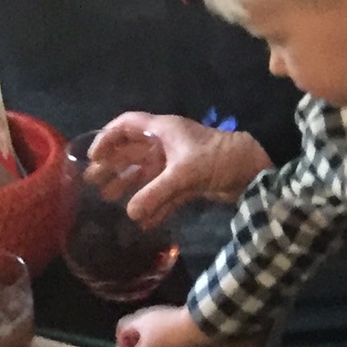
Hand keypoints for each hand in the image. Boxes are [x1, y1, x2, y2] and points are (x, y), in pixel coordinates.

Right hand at [87, 113, 269, 230]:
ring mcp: (178, 163)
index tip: (93, 156)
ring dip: (130, 186)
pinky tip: (143, 221)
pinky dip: (154, 205)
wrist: (254, 168)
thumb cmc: (217, 158)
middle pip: (132, 151)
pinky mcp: (190, 181)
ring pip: (147, 173)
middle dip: (113, 166)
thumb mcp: (184, 173)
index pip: (126, 126)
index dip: (107, 138)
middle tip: (92, 183)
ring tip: (109, 200)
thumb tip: (130, 213)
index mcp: (163, 131)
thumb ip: (155, 193)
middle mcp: (167, 144)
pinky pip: (165, 192)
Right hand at [116, 305, 204, 346]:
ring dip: (147, 345)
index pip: (121, 328)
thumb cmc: (166, 337)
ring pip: (149, 332)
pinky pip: (161, 333)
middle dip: (134, 345)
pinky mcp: (174, 323)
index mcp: (138, 320)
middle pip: (135, 330)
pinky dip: (159, 343)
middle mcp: (148, 316)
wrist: (194, 326)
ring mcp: (162, 318)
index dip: (121, 343)